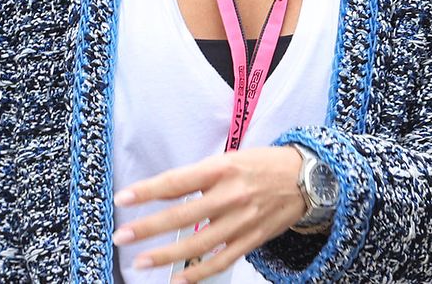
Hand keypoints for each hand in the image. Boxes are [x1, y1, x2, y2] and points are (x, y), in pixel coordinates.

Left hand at [113, 145, 307, 281]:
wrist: (310, 177)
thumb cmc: (264, 164)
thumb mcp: (231, 159)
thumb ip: (200, 176)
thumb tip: (164, 192)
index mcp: (223, 169)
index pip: (178, 181)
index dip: (148, 190)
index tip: (123, 198)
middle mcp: (232, 195)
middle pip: (183, 215)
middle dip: (148, 227)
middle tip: (121, 236)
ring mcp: (243, 220)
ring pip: (199, 243)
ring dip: (167, 255)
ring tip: (141, 262)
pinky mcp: (253, 238)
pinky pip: (222, 260)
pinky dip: (199, 272)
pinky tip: (178, 280)